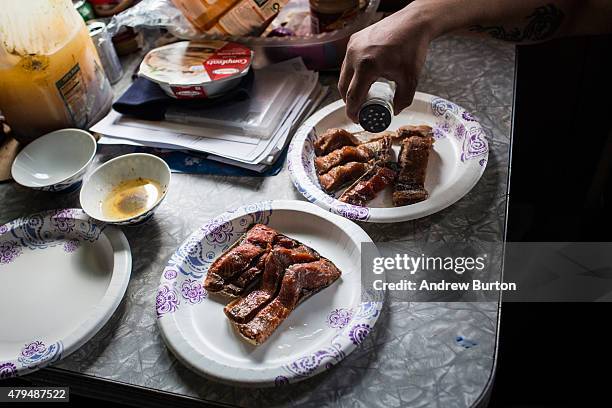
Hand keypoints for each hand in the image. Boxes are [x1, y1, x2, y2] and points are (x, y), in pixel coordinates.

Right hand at [338, 6, 435, 121]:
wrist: (413, 23)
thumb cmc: (412, 48)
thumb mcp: (411, 79)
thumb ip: (403, 99)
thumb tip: (394, 111)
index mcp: (367, 66)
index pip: (353, 96)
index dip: (352, 112)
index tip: (357, 119)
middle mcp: (355, 55)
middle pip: (343, 87)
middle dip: (349, 101)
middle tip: (358, 110)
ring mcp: (352, 46)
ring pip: (343, 74)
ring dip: (349, 87)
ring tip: (361, 95)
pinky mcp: (353, 40)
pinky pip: (347, 62)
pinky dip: (352, 73)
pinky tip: (362, 78)